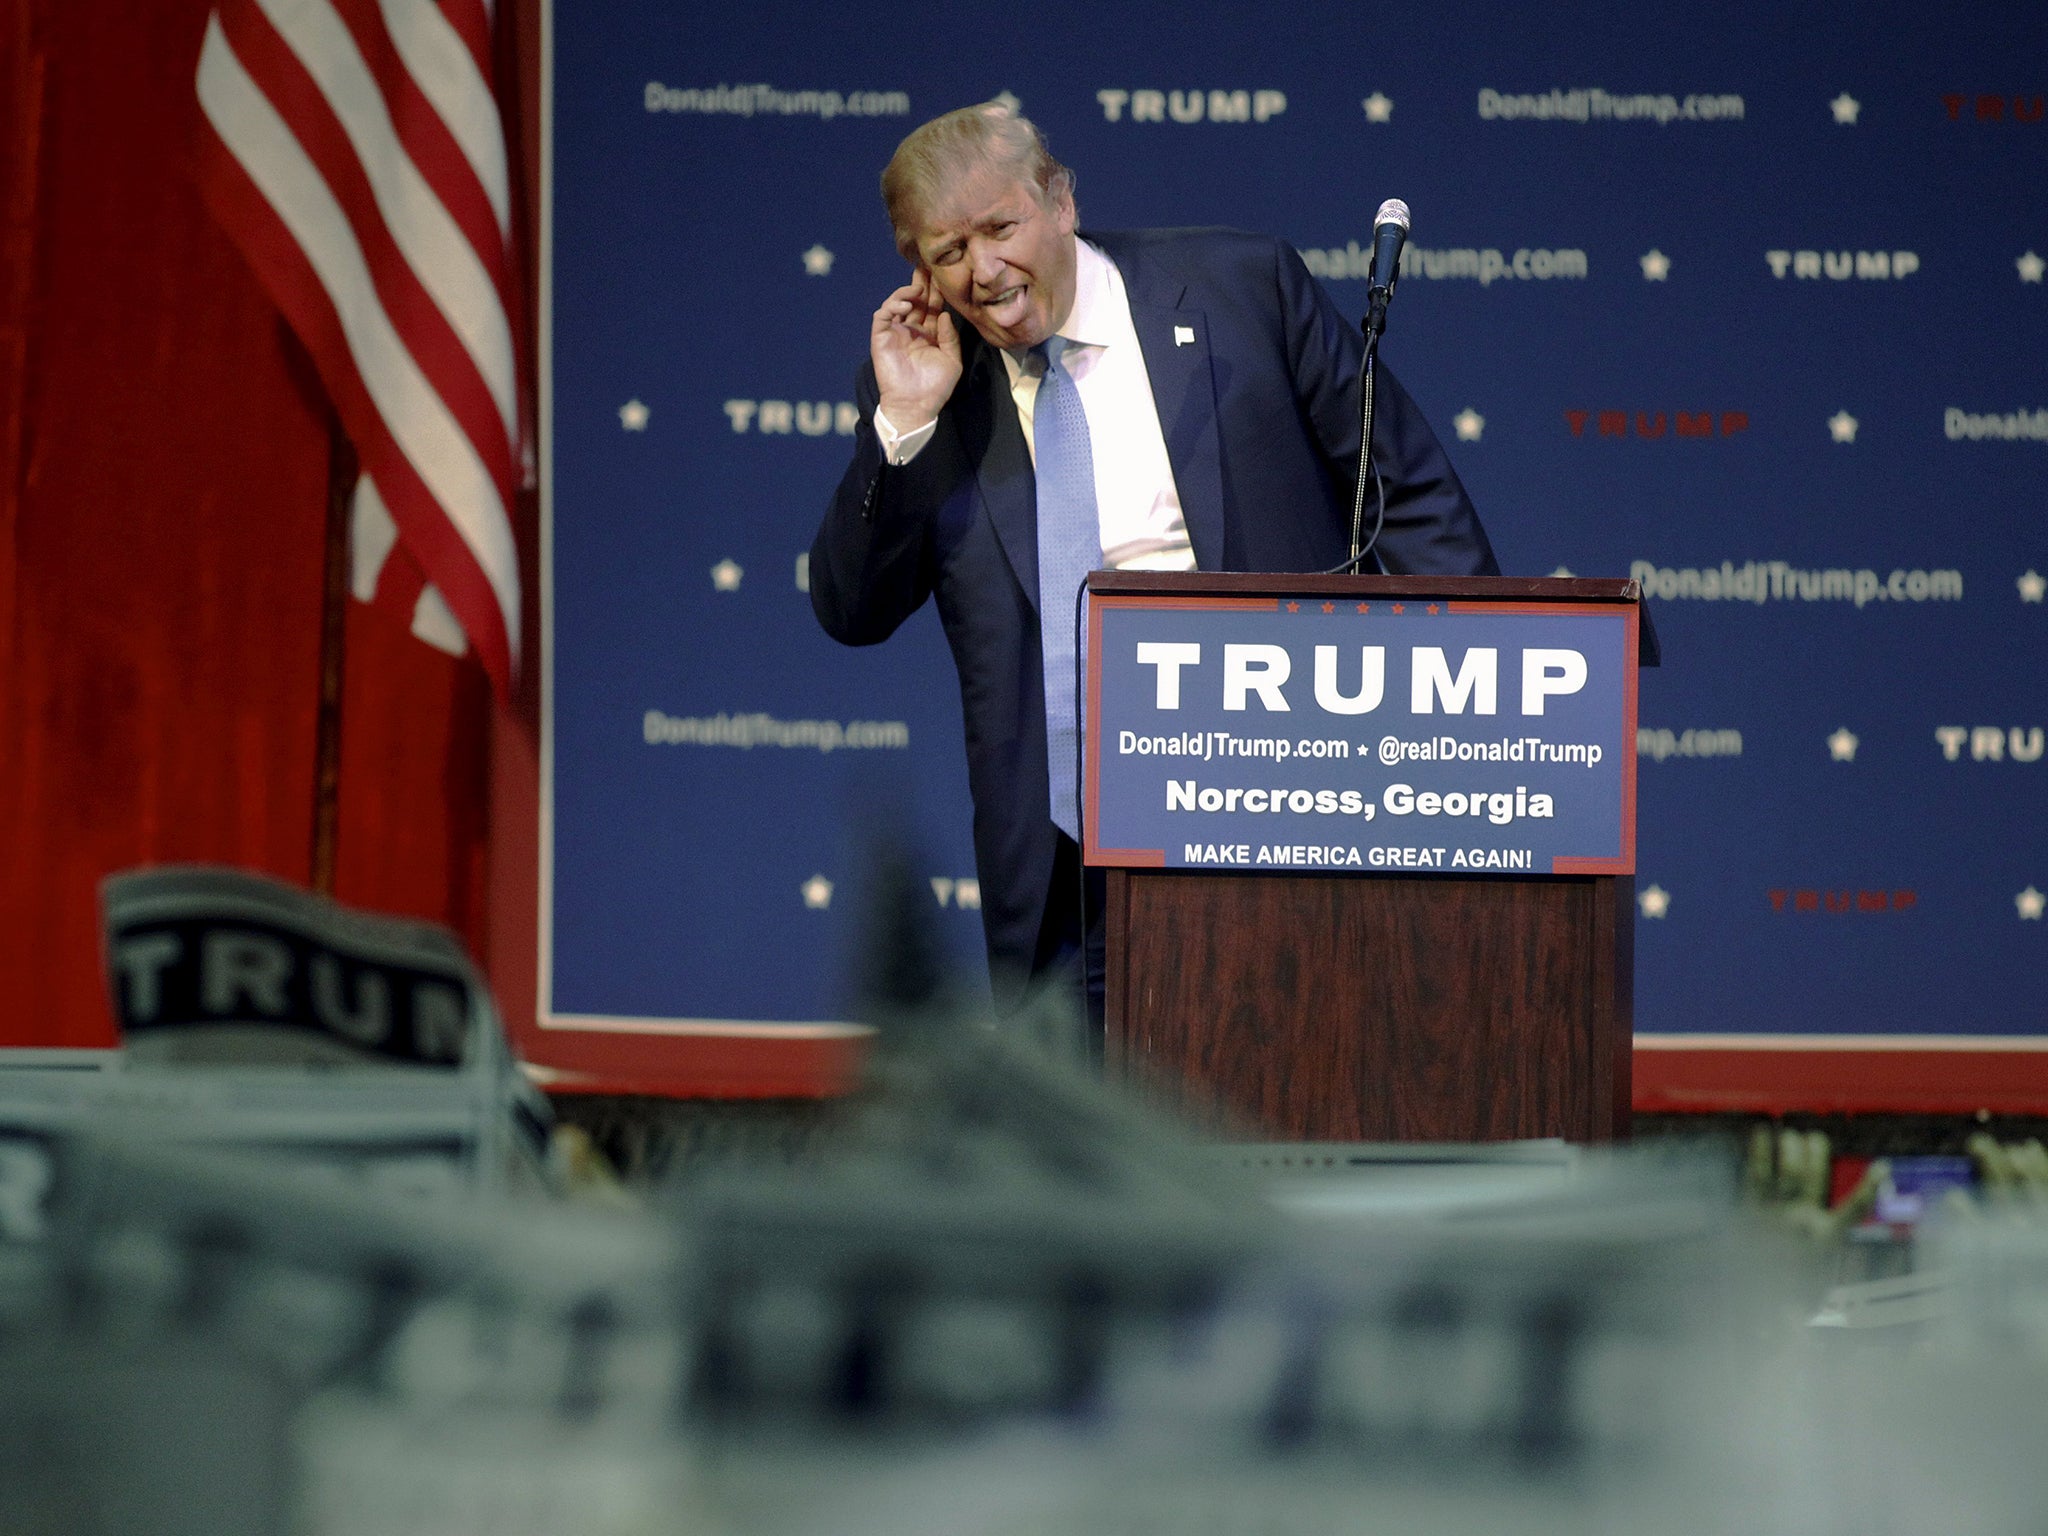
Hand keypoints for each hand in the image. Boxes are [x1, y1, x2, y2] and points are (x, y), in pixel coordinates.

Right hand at [870, 268, 960, 432]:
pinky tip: (905, 305)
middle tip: (926, 266)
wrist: (916, 406)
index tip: (942, 274)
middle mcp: (911, 330)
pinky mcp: (881, 338)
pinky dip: (892, 306)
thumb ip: (950, 337)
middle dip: (920, 283)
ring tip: (917, 289)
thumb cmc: (935, 388)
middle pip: (915, 300)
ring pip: (896, 303)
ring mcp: (895, 333)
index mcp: (929, 334)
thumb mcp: (951, 360)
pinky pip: (883, 315)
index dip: (936, 291)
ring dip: (906, 292)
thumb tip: (946, 314)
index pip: (932, 306)